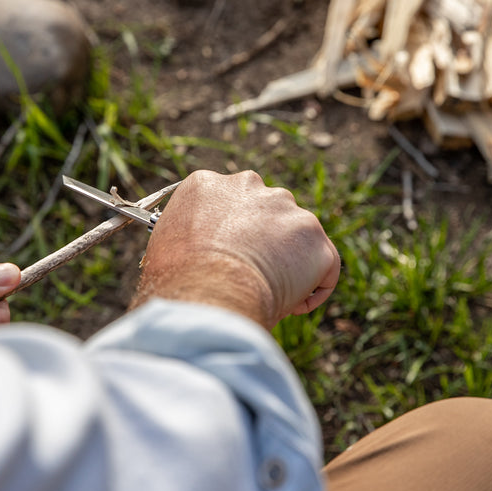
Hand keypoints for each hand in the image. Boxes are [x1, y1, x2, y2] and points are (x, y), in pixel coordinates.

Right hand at [131, 170, 340, 328]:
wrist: (207, 292)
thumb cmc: (176, 280)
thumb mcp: (167, 245)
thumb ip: (190, 237)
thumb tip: (198, 257)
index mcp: (207, 184)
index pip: (226, 203)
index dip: (229, 234)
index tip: (226, 258)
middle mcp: (248, 185)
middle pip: (264, 212)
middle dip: (262, 241)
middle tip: (249, 276)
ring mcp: (285, 207)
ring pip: (294, 236)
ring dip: (287, 262)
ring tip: (267, 295)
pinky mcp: (313, 236)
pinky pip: (324, 262)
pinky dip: (315, 286)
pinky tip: (294, 306)